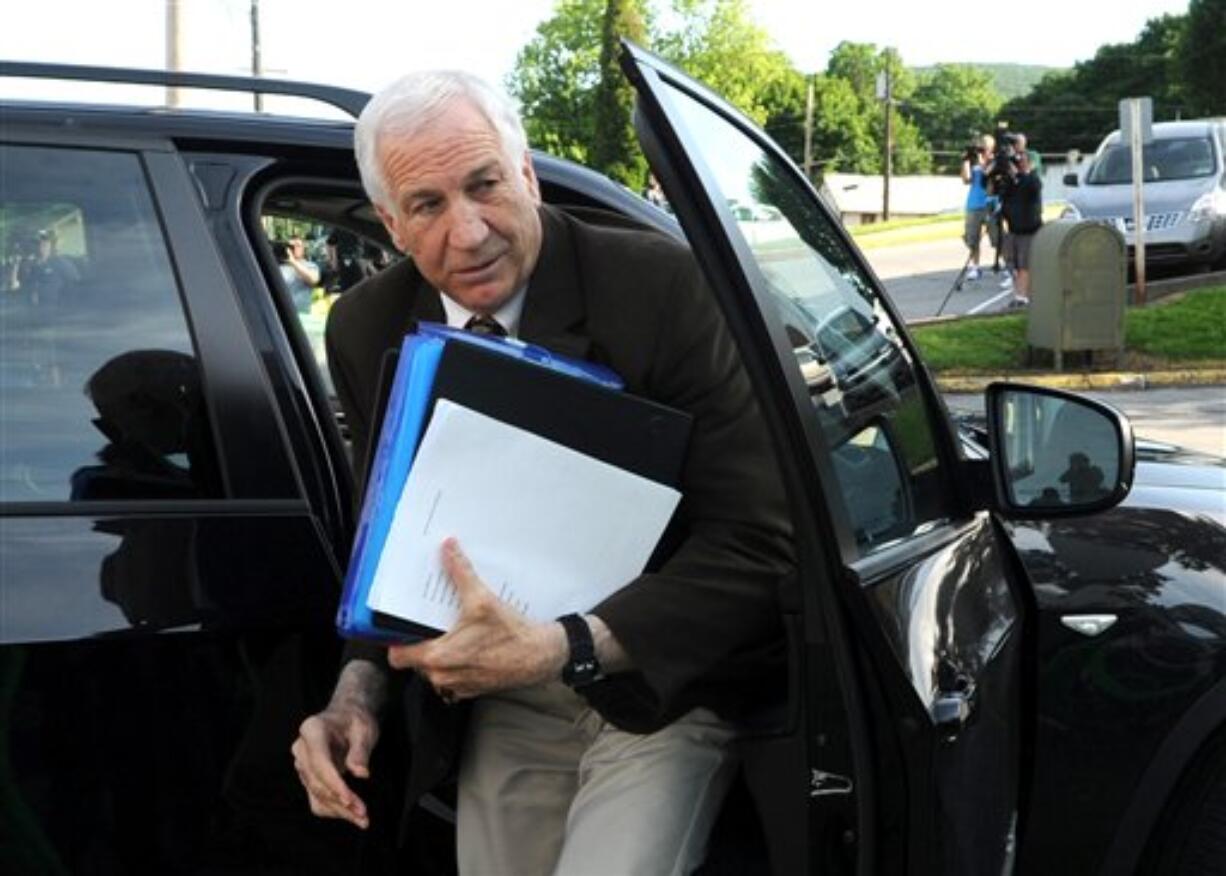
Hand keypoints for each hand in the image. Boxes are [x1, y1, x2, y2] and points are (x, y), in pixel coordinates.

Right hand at [290, 662, 383, 828]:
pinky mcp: (307, 777)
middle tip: (364, 814)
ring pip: (317, 795)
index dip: (334, 784)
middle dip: (341, 802)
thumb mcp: (364, 729)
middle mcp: (301, 748)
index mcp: (312, 730)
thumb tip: (361, 773)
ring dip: (339, 811)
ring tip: (362, 820)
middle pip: (318, 782)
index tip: (350, 800)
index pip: (320, 762)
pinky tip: (352, 816)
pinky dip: (334, 810)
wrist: (347, 717)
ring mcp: (302, 764)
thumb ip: (361, 751)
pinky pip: (316, 799)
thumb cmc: (355, 720)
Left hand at [387, 538, 566, 700]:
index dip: (396, 640)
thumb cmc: (511, 635)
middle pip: (416, 660)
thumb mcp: (482, 599)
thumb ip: (460, 573)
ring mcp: (457, 685)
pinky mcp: (472, 688)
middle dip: (422, 642)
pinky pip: (452, 676)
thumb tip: (448, 549)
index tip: (401, 626)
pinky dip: (456, 663)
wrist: (540, 656)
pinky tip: (470, 646)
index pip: (397, 656)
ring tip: (452, 633)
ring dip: (439, 654)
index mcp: (437, 657)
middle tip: (432, 622)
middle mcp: (443, 676)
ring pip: (434, 670)